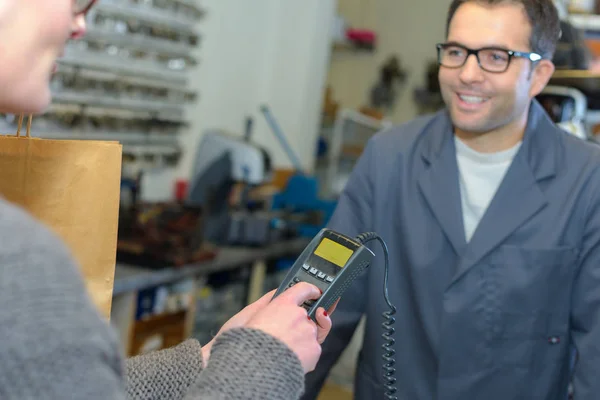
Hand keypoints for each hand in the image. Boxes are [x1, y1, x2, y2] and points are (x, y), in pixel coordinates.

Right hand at [201, 284, 336, 366]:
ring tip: (282, 351)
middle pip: (306, 315)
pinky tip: (288, 359)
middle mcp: (299, 315)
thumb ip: (265, 303)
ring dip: (300, 340)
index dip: (311, 290)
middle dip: (298, 325)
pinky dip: (303, 355)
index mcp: (283, 304)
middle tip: (284, 336)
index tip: (315, 292)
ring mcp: (308, 332)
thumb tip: (275, 296)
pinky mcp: (314, 350)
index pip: (303, 289)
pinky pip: (311, 350)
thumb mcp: (247, 316)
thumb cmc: (245, 344)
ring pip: (309, 334)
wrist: (253, 370)